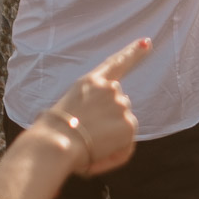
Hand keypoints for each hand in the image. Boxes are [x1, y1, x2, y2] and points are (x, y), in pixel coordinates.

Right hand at [40, 39, 149, 176]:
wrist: (54, 143)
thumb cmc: (50, 132)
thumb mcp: (66, 108)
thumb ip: (89, 107)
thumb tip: (102, 125)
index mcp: (90, 82)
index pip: (116, 63)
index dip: (133, 52)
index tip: (147, 43)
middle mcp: (110, 89)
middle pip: (118, 106)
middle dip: (107, 121)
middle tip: (84, 135)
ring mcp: (121, 105)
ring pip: (121, 126)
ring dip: (109, 138)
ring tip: (86, 145)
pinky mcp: (129, 124)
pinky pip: (125, 146)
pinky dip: (113, 155)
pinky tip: (96, 155)